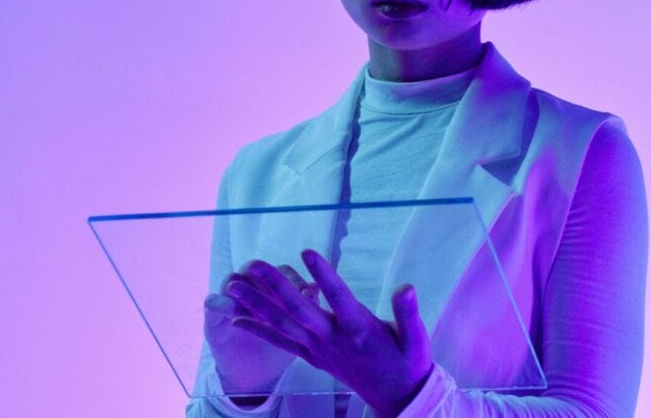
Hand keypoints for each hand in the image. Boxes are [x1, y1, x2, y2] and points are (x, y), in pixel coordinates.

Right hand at [204, 262, 319, 396]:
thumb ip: (306, 308)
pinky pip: (212, 302)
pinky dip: (222, 304)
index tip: (309, 295)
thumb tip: (317, 287)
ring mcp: (228, 300)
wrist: (255, 374)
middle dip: (269, 280)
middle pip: (255, 269)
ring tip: (259, 310)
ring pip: (232, 280)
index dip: (294, 280)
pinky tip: (234, 317)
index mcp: (271, 288)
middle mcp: (249, 288)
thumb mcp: (297, 328)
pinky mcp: (212, 317)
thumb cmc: (279, 345)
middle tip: (284, 298)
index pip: (282, 271)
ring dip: (246, 291)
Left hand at [225, 249, 433, 417]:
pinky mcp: (312, 357)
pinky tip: (237, 321)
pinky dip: (259, 331)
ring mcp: (319, 349)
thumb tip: (406, 287)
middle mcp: (333, 338)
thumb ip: (408, 313)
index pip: (338, 297)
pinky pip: (281, 343)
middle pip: (298, 309)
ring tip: (233, 286)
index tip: (307, 251)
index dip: (324, 275)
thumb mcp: (416, 339)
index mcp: (359, 329)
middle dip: (273, 285)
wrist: (397, 398)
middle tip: (252, 264)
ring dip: (256, 305)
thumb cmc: (407, 362)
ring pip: (283, 324)